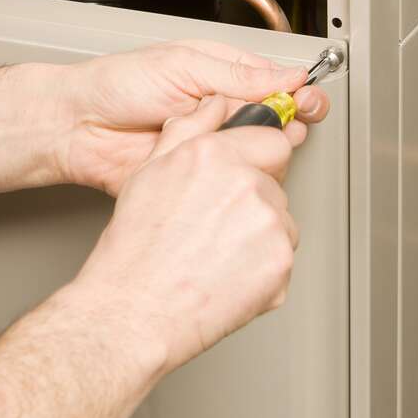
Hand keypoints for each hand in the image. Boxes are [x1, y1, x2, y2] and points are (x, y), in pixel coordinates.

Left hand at [55, 40, 329, 195]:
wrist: (79, 127)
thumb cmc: (118, 86)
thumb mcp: (184, 67)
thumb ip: (237, 76)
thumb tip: (287, 75)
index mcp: (222, 75)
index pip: (275, 81)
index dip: (297, 92)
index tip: (307, 100)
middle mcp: (221, 109)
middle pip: (275, 118)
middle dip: (290, 120)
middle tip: (292, 121)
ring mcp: (212, 144)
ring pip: (258, 151)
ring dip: (265, 148)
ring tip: (257, 140)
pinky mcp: (199, 175)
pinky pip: (230, 179)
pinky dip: (238, 175)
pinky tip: (237, 165)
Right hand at [72, 94, 299, 371]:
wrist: (134, 312)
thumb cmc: (135, 251)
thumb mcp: (150, 172)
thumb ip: (189, 129)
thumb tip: (213, 105)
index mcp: (215, 155)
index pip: (271, 141)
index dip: (257, 161)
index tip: (245, 177)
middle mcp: (247, 184)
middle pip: (276, 185)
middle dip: (254, 202)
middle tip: (215, 228)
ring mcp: (269, 224)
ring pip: (281, 223)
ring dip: (259, 236)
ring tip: (216, 256)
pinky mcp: (281, 263)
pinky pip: (283, 259)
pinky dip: (263, 270)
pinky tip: (227, 276)